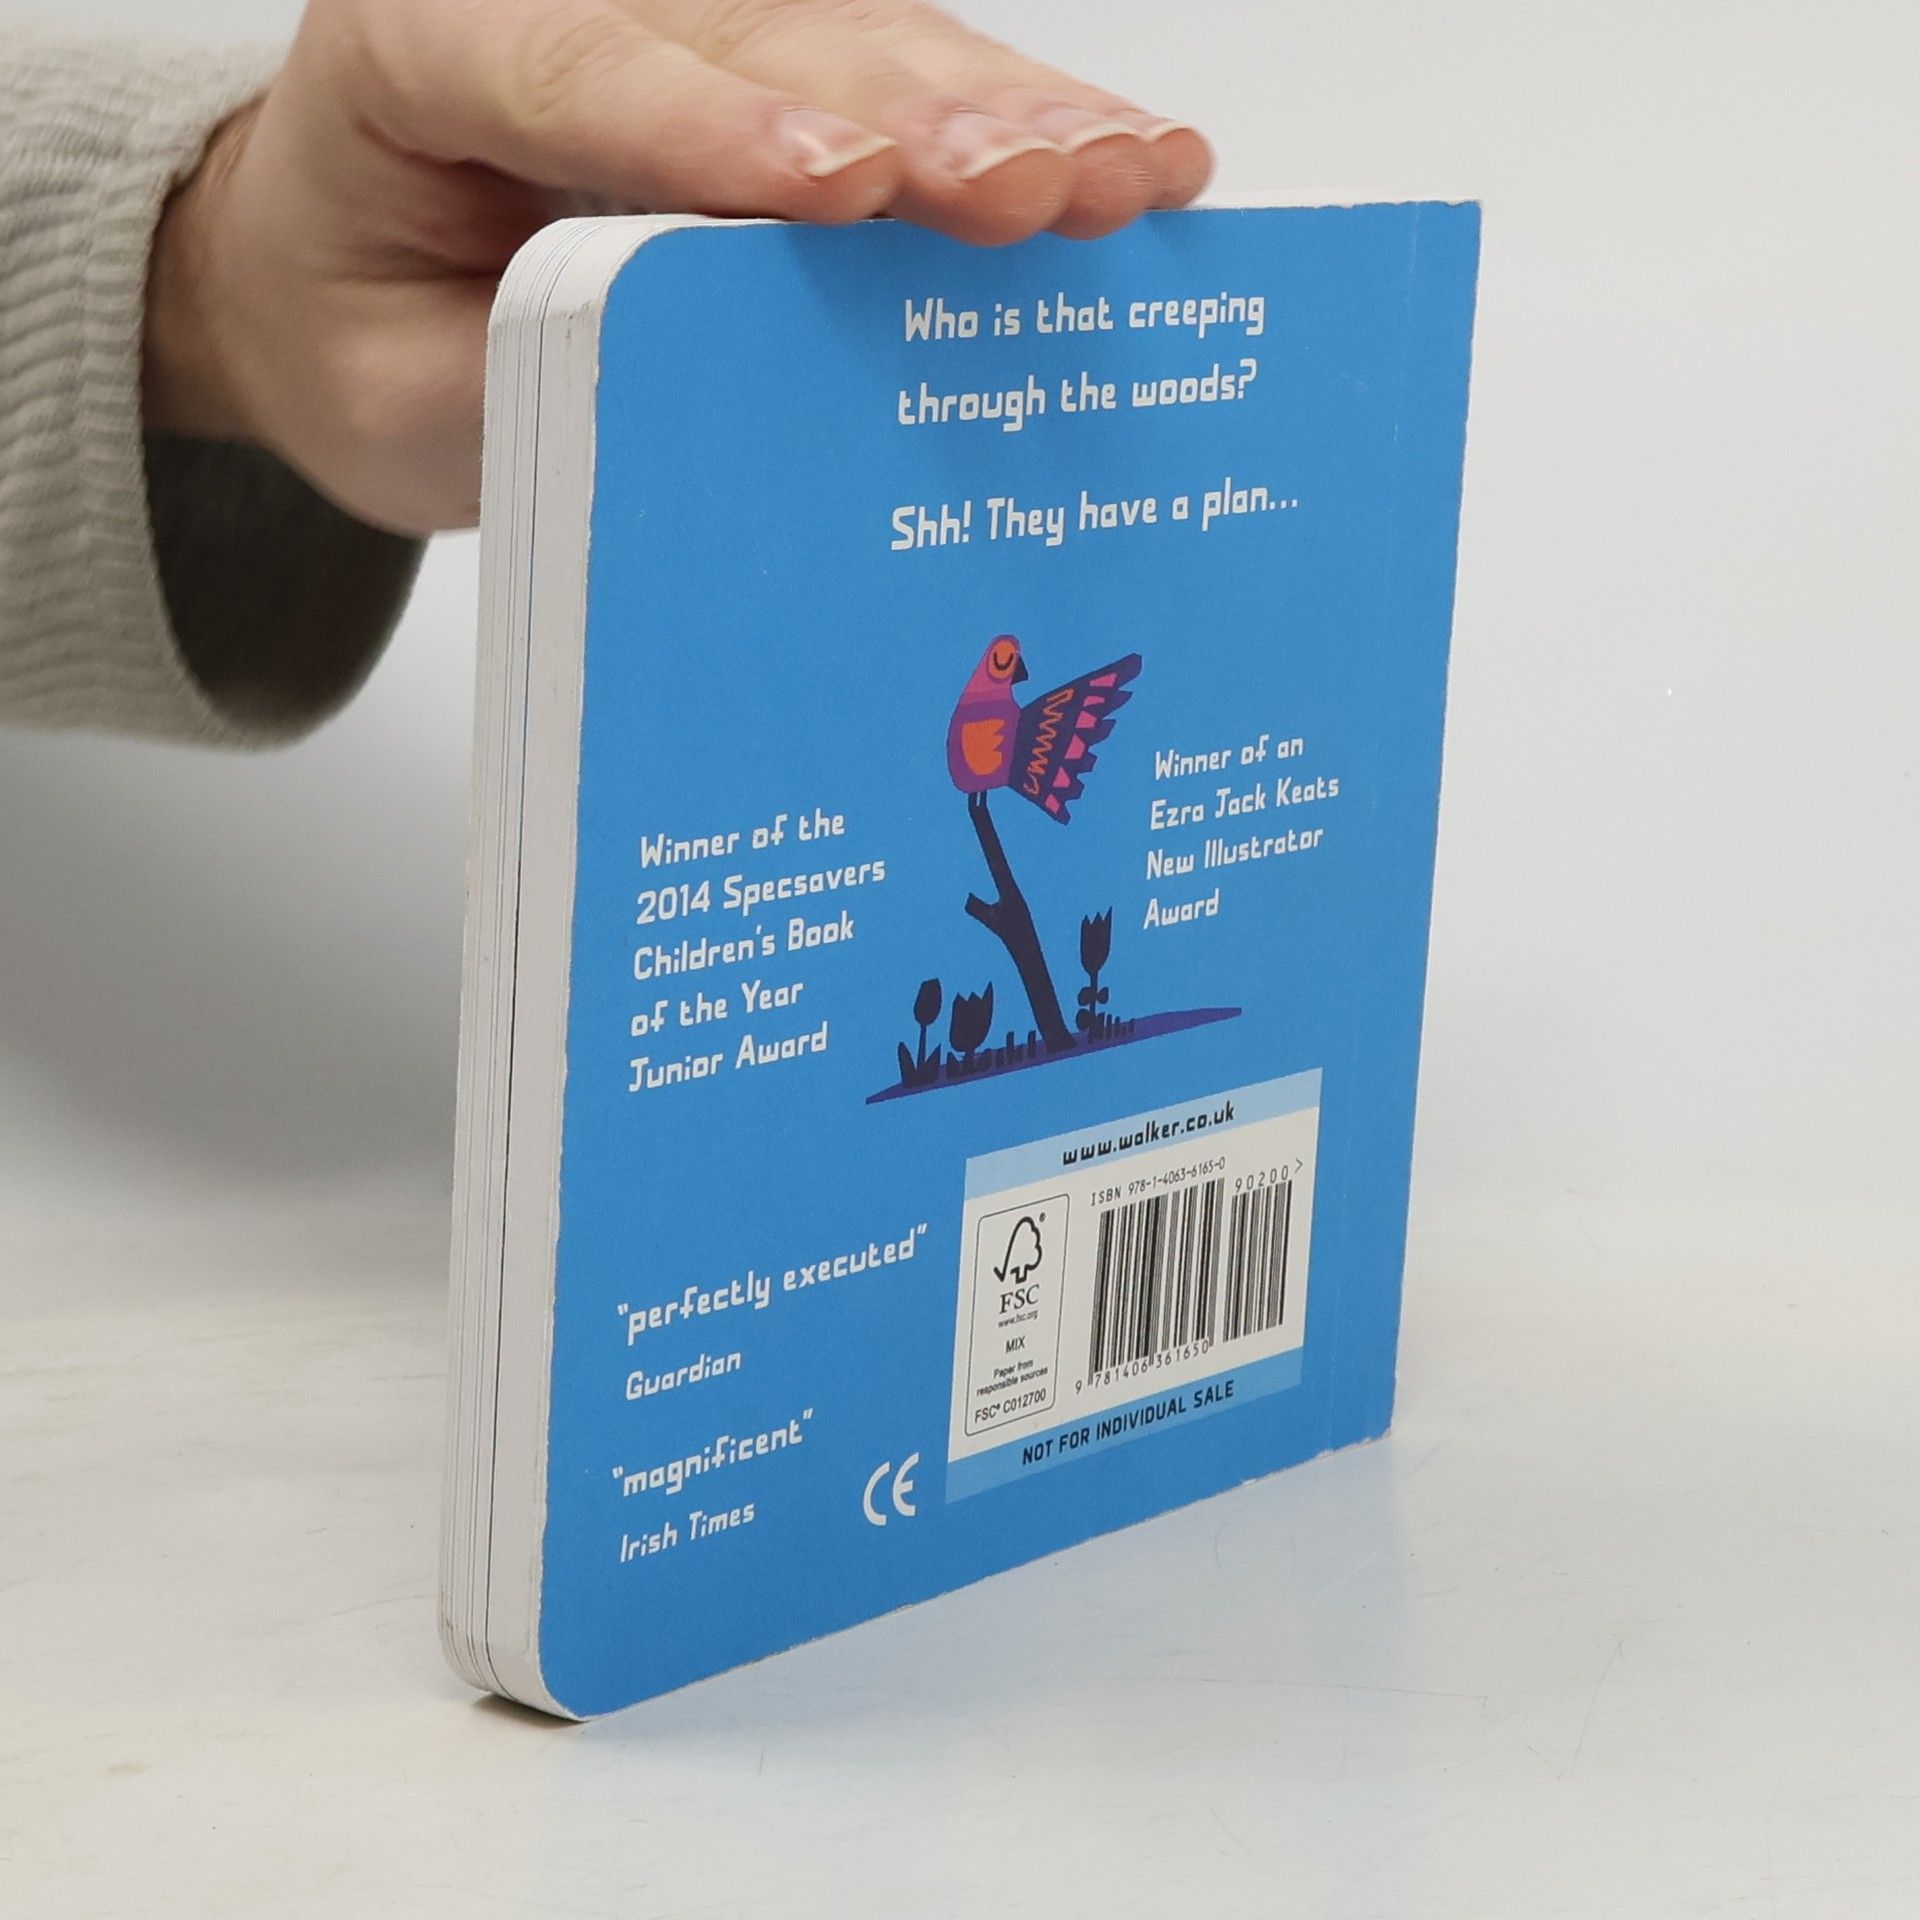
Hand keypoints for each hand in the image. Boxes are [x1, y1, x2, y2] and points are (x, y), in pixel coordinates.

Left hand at [144, 0, 1211, 535]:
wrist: (345, 285)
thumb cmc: (366, 334)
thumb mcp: (405, 394)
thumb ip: (537, 371)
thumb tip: (709, 383)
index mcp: (433, 46)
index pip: (585, 68)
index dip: (722, 126)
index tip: (842, 189)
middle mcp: (578, 4)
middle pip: (766, 41)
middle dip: (918, 121)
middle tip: (1038, 192)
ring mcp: (692, 32)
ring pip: (865, 48)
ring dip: (1007, 115)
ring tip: (1129, 176)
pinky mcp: (775, 79)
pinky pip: (905, 87)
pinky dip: (1019, 124)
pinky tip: (1128, 158)